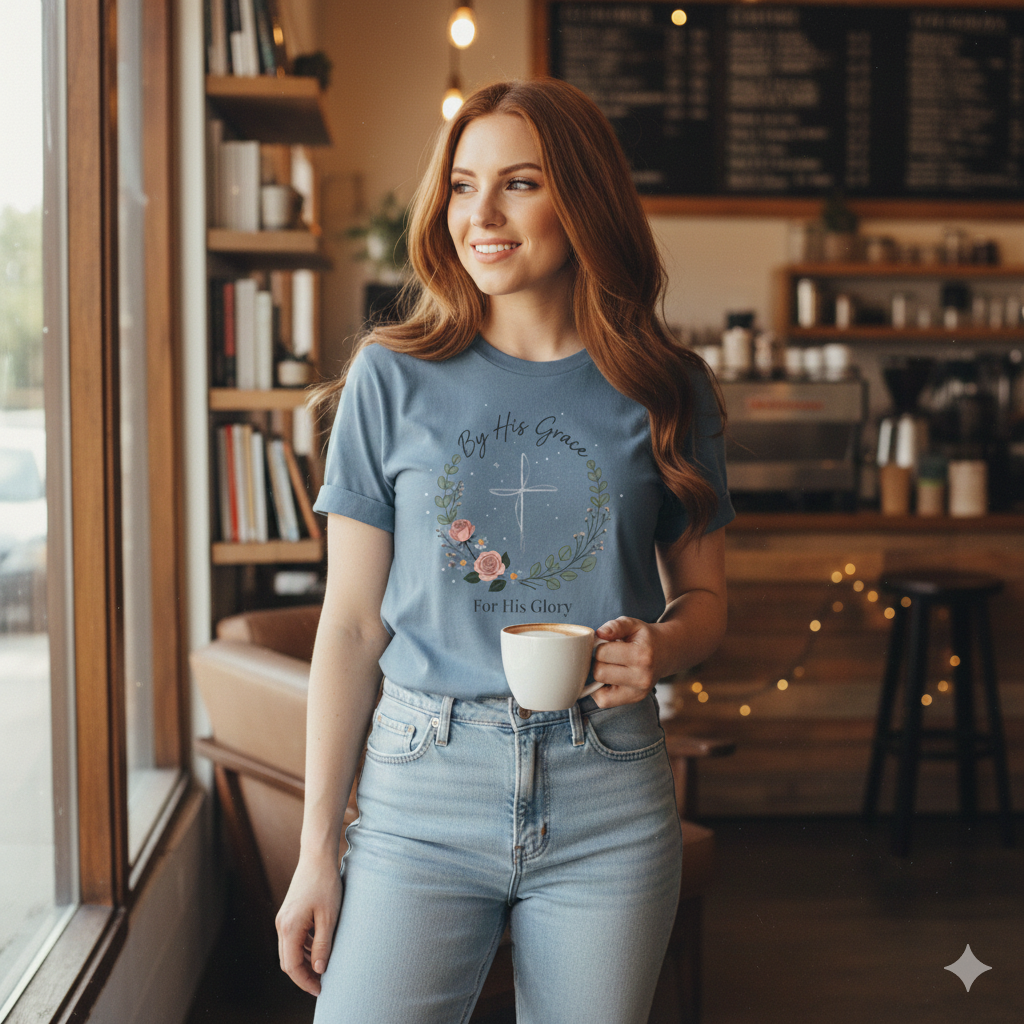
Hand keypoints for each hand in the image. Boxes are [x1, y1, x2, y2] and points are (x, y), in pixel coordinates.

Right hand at [275, 851, 342, 995]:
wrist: (317, 857)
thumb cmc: (325, 884)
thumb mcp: (329, 917)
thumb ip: (322, 945)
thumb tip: (318, 971)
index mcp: (289, 928)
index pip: (292, 966)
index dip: (305, 982)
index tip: (320, 990)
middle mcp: (281, 925)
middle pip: (287, 961)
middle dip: (303, 975)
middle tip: (321, 984)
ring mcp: (283, 918)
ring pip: (289, 950)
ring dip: (303, 962)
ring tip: (323, 968)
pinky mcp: (289, 913)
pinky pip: (293, 938)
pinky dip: (303, 948)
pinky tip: (319, 947)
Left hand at [591, 616, 669, 708]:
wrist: (665, 653)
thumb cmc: (644, 638)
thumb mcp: (632, 625)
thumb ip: (615, 626)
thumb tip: (599, 633)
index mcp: (641, 655)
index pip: (602, 653)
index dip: (599, 646)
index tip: (607, 644)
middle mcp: (642, 677)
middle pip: (599, 673)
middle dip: (599, 662)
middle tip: (609, 656)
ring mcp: (639, 692)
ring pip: (599, 690)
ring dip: (600, 677)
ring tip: (611, 667)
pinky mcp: (634, 700)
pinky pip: (604, 702)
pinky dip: (600, 691)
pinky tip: (610, 679)